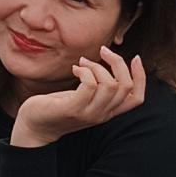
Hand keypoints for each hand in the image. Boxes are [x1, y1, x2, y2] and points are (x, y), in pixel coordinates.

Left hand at [9, 48, 145, 147]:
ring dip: (96, 66)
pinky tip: (75, 69)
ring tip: (82, 62)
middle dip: (117, 62)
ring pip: (110, 84)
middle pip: (125, 86)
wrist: (35, 126)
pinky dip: (85, 71)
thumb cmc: (59, 106)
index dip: (141, 76)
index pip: (137, 98)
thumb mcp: (85, 97)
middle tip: (102, 50)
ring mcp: (88, 113)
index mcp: (109, 112)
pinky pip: (90, 85)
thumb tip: (110, 60)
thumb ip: (100, 86)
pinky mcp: (73, 109)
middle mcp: (103, 115)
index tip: (135, 57)